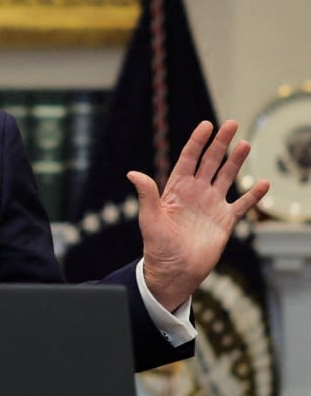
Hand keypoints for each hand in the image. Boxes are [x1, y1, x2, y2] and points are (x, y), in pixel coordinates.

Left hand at [129, 120, 268, 311]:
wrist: (174, 271)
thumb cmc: (157, 246)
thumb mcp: (149, 218)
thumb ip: (146, 195)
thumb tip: (132, 173)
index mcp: (176, 190)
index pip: (188, 159)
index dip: (197, 142)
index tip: (206, 125)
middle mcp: (195, 193)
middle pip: (210, 162)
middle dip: (220, 143)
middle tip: (231, 123)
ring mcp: (211, 206)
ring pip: (226, 177)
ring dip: (236, 161)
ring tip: (246, 144)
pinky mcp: (225, 221)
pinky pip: (242, 204)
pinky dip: (253, 195)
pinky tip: (264, 183)